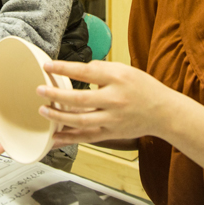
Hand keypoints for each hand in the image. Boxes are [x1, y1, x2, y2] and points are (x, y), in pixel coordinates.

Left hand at [38, 60, 176, 146]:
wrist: (163, 112)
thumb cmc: (143, 87)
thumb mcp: (124, 69)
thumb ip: (101, 68)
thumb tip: (77, 69)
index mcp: (117, 79)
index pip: (85, 72)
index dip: (64, 68)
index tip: (47, 65)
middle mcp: (114, 99)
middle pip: (80, 99)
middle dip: (56, 96)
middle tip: (39, 91)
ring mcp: (112, 119)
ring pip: (81, 121)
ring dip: (59, 117)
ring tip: (43, 111)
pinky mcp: (111, 133)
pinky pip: (86, 137)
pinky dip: (68, 138)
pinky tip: (53, 137)